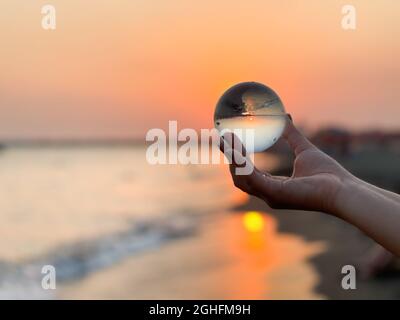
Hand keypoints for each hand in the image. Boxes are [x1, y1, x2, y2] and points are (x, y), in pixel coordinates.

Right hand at [219, 118, 353, 213]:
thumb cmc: (329, 176)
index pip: (248, 174)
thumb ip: (292, 135)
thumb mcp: (304, 150)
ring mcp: (270, 196)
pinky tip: (237, 148)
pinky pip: (252, 177)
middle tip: (220, 138)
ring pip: (241, 177)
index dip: (236, 159)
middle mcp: (268, 194)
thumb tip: (285, 117)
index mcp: (274, 187)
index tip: (229, 142)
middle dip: (229, 158)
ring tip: (227, 139)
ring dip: (232, 157)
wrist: (344, 189)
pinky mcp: (275, 194)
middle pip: (239, 177)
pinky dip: (242, 162)